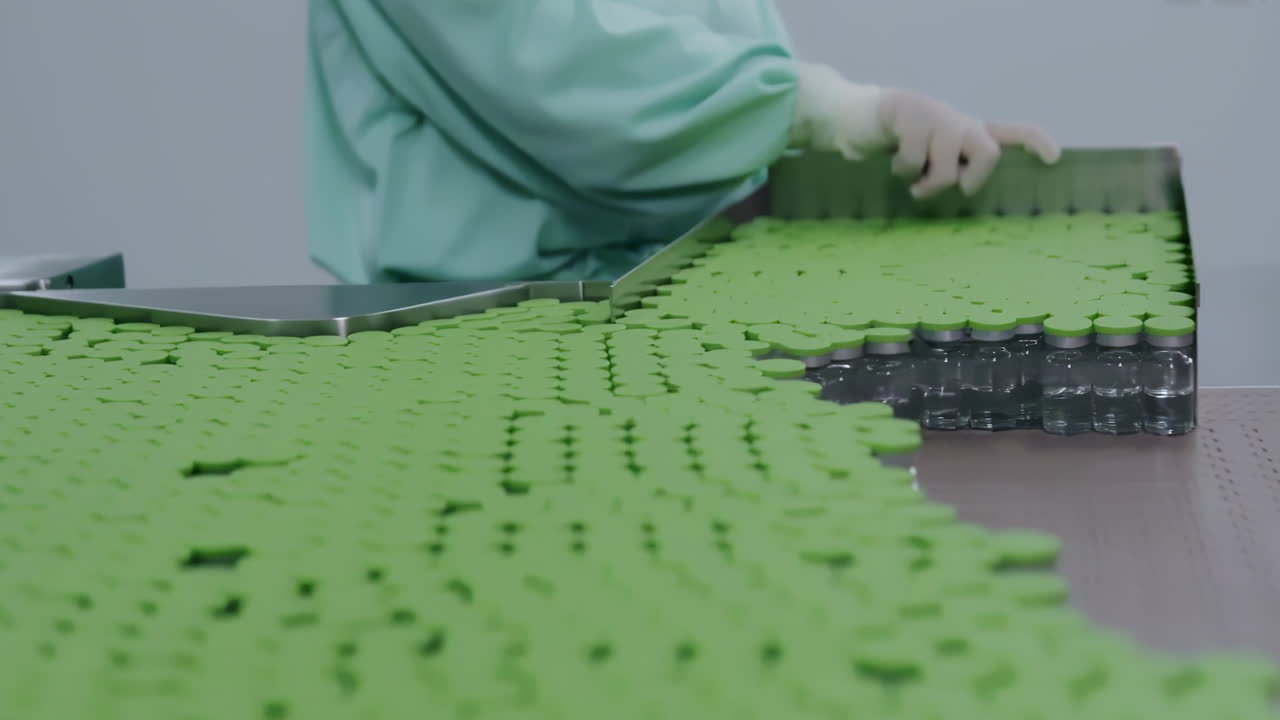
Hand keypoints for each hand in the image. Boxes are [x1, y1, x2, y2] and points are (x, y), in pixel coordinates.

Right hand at [876, 88, 1060, 198]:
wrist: (871, 116)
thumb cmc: (911, 145)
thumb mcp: (937, 158)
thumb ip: (955, 172)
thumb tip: (963, 194)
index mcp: (973, 133)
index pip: (1015, 133)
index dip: (1037, 143)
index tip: (1053, 159)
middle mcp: (962, 124)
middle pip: (989, 154)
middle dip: (973, 180)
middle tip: (956, 188)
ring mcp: (939, 118)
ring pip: (946, 171)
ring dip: (925, 186)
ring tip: (913, 181)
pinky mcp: (913, 116)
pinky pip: (914, 162)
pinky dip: (903, 171)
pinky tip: (896, 161)